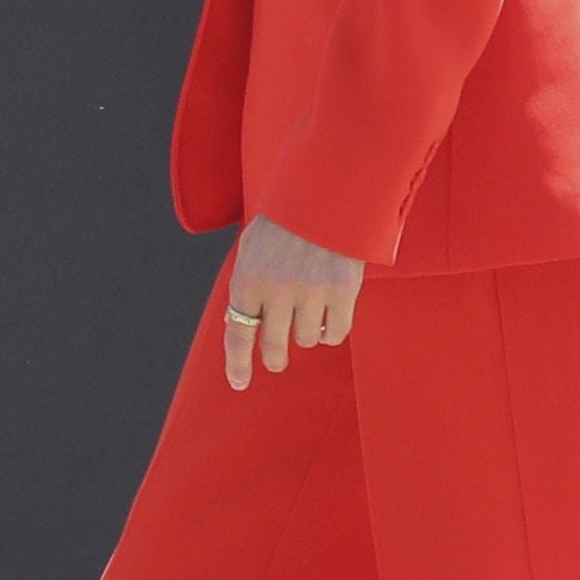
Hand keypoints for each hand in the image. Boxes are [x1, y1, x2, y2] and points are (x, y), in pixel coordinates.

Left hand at [215, 217, 364, 391]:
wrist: (324, 195)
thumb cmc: (285, 223)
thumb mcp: (252, 249)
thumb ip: (248, 285)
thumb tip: (249, 321)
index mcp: (248, 279)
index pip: (238, 333)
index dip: (238, 364)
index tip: (240, 383)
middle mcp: (277, 291)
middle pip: (274, 347)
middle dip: (274, 358)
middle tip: (276, 360)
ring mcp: (310, 293)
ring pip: (305, 340)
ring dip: (305, 333)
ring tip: (307, 310)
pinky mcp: (341, 293)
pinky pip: (335, 333)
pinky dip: (330, 332)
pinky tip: (328, 316)